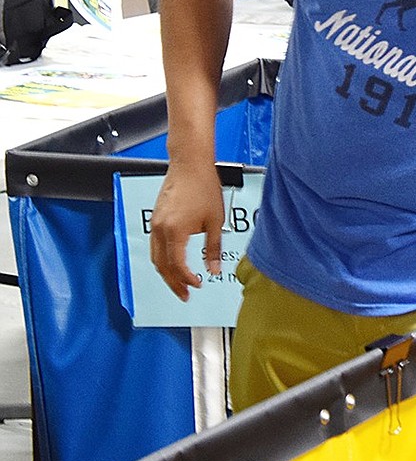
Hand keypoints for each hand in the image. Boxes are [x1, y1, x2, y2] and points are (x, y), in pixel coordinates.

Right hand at [148, 161, 225, 301]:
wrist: (190, 165)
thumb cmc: (204, 187)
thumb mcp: (215, 221)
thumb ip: (213, 248)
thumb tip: (214, 269)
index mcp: (175, 232)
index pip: (177, 266)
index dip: (187, 280)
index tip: (197, 285)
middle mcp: (160, 230)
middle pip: (162, 266)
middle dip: (173, 283)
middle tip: (185, 295)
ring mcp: (154, 224)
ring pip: (155, 257)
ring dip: (166, 273)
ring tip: (180, 283)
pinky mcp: (155, 218)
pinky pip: (154, 245)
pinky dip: (162, 258)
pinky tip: (173, 262)